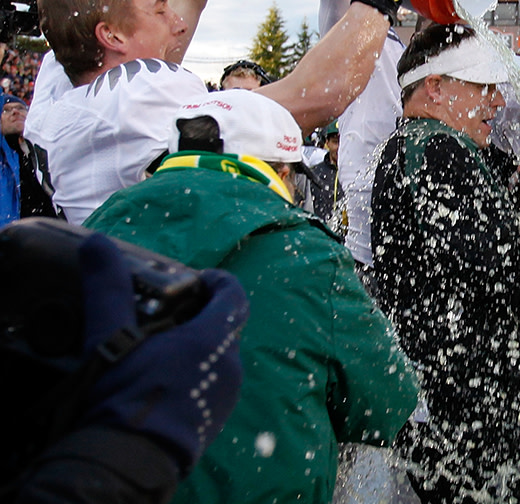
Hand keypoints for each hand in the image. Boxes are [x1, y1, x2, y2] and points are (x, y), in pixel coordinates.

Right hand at [79, 234, 248, 474]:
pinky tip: (161, 383)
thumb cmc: (125, 396)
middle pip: (225, 327)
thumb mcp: (111, 337)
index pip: (234, 296)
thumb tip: (98, 243)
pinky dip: (194, 375)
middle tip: (165, 315)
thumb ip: (108, 288)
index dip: (217, 282)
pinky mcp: (215, 420)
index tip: (193, 280)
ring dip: (195, 348)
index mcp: (214, 340)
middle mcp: (230, 366)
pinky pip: (212, 385)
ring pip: (219, 358)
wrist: (130, 463)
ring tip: (157, 349)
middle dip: (200, 316)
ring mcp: (226, 396)